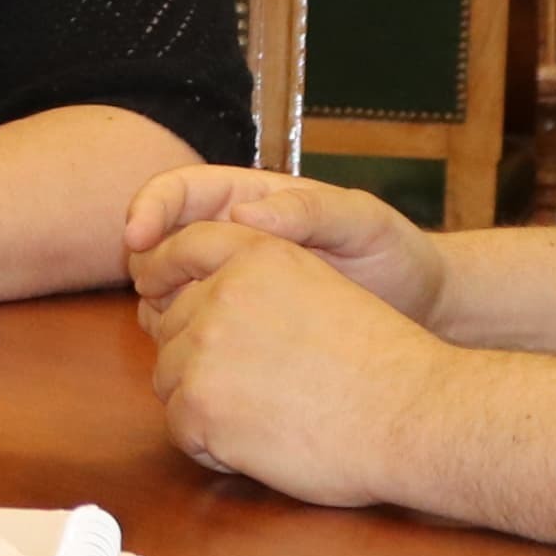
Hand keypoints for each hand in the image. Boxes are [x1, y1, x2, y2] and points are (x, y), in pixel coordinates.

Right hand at [126, 166, 449, 327]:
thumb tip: (242, 212)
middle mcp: (227, 240)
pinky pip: (190, 333)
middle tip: (157, 298)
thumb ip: (307, 210)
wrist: (420, 311)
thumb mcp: (360, 221)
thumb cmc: (394, 255)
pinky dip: (182, 344)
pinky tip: (204, 362)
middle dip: (146, 268)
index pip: (176, 193)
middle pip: (155, 246)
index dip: (146, 209)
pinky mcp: (238, 330)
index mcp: (247, 198)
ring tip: (183, 333)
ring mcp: (229, 287)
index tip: (135, 239)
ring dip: (159, 310)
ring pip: (164, 294)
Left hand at [140, 230, 440, 503]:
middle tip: (253, 386)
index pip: (181, 247)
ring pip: (170, 377)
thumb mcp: (319, 287)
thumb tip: (198, 301)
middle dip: (198, 355)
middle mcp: (222, 293)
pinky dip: (210, 444)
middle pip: (172, 324)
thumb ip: (257, 282)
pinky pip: (179, 428)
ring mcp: (205, 349)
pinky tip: (258, 444)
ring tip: (263, 416)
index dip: (164, 270)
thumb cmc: (380, 362)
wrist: (411, 415)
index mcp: (256, 253)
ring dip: (204, 400)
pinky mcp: (200, 406)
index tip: (156, 289)